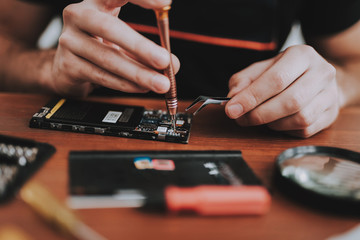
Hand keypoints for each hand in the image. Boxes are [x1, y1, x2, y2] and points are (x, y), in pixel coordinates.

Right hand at [49, 0, 178, 96]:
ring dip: (138, 73)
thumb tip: (173, 65)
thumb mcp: (126, 42)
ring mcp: (70, 40)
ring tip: (160, 83)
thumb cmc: (101, 46)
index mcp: (98, 2)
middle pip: (109, 29)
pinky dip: (125, 84)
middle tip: (164, 61)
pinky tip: (141, 87)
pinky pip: (101, 76)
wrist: (68, 66)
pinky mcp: (68, 65)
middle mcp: (79, 16)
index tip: (165, 3)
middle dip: (140, 47)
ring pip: (107, 58)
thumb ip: (148, 51)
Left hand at [225, 45, 338, 137]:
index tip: (232, 109)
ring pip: (300, 118)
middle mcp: (321, 72)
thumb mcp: (262, 69)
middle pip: (291, 101)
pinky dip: (286, 130)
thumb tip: (233, 98)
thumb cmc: (285, 74)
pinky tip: (278, 122)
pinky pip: (306, 130)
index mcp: (302, 55)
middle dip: (260, 114)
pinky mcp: (331, 114)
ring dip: (273, 123)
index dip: (252, 97)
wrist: (318, 78)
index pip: (276, 79)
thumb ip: (244, 81)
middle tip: (242, 119)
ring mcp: (330, 94)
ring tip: (261, 118)